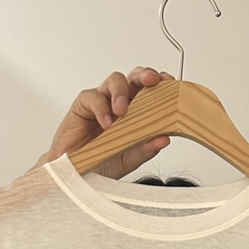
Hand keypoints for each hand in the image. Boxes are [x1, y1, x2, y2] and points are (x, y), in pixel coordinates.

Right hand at [35, 67, 173, 179]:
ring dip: (121, 91)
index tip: (171, 84)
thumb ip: (146, 148)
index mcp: (136, 112)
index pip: (150, 90)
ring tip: (122, 111)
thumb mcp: (129, 159)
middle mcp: (120, 102)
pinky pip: (94, 97)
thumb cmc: (101, 163)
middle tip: (152, 81)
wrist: (77, 174)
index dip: (161, 84)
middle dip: (144, 75)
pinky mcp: (83, 105)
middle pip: (134, 77)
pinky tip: (106, 123)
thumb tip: (164, 139)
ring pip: (115, 80)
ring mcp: (102, 101)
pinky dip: (101, 108)